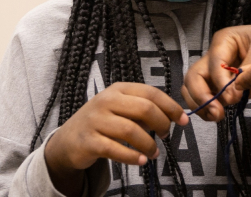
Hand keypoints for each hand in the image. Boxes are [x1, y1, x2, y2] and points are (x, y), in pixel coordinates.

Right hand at [43, 83, 187, 196]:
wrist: (67, 141)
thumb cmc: (101, 123)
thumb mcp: (120, 108)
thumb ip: (143, 109)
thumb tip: (173, 116)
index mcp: (118, 89)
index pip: (151, 93)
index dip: (170, 106)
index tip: (183, 119)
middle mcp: (106, 101)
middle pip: (144, 109)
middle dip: (162, 124)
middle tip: (166, 135)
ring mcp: (96, 121)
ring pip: (132, 130)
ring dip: (149, 144)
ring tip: (154, 153)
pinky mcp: (89, 142)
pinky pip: (116, 149)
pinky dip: (133, 157)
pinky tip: (141, 160)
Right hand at [181, 23, 250, 121]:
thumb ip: (250, 72)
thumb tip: (234, 93)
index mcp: (224, 40)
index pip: (214, 63)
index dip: (221, 82)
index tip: (234, 98)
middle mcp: (213, 55)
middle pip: (194, 75)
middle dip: (202, 96)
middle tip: (217, 112)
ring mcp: (212, 71)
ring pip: (192, 88)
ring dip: (200, 105)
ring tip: (216, 116)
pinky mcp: (216, 84)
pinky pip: (202, 96)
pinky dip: (205, 108)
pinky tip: (217, 116)